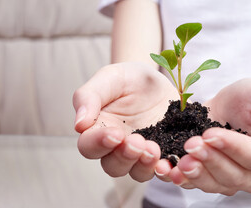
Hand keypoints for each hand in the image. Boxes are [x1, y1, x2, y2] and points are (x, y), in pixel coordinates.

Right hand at [73, 62, 177, 181]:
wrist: (156, 79)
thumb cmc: (127, 77)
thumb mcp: (109, 78)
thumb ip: (90, 96)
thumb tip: (79, 124)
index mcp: (98, 130)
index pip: (89, 146)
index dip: (100, 144)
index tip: (116, 133)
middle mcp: (118, 147)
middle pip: (113, 166)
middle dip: (125, 157)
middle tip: (137, 141)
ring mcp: (142, 153)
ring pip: (138, 173)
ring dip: (144, 166)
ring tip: (153, 149)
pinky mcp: (164, 152)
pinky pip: (164, 170)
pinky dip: (168, 171)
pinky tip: (172, 163)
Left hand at [156, 79, 250, 194]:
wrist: (233, 105)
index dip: (232, 147)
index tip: (210, 134)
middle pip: (234, 176)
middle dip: (210, 161)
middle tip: (191, 145)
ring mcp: (232, 180)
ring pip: (215, 185)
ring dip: (196, 174)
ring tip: (180, 161)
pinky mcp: (210, 178)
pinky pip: (196, 184)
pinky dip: (182, 179)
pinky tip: (169, 170)